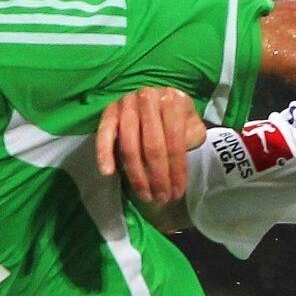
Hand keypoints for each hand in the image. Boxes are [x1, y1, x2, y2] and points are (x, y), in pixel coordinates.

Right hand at [95, 86, 206, 215]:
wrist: (158, 100)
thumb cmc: (177, 118)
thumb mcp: (192, 126)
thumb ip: (191, 140)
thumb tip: (178, 165)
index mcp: (173, 100)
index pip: (175, 142)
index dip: (176, 171)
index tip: (176, 193)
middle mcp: (148, 97)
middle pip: (152, 146)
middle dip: (157, 177)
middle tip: (161, 198)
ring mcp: (126, 102)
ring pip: (130, 145)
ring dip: (136, 175)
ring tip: (144, 195)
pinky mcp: (109, 109)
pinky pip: (104, 134)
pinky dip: (104, 153)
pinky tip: (108, 173)